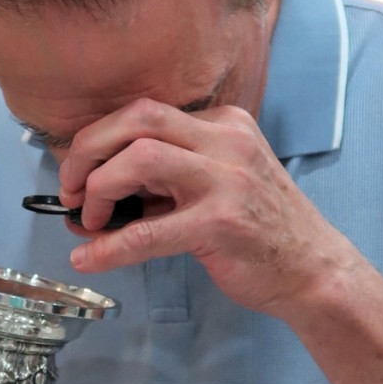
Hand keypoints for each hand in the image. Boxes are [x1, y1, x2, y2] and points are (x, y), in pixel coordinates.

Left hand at [58, 98, 343, 318]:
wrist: (314, 270)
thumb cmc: (260, 228)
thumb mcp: (217, 184)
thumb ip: (163, 181)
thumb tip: (90, 195)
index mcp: (223, 125)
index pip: (145, 113)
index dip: (98, 139)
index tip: (78, 172)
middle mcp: (225, 140)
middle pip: (137, 119)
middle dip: (88, 149)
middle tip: (69, 188)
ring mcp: (226, 179)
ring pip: (139, 158)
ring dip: (98, 188)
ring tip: (88, 219)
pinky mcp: (220, 223)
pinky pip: (148, 231)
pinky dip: (109, 246)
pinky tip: (88, 259)